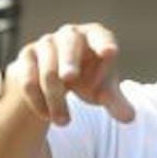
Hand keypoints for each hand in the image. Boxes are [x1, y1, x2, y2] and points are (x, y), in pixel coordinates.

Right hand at [12, 22, 135, 126]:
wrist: (55, 78)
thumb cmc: (88, 78)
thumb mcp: (103, 90)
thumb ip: (116, 102)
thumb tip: (129, 118)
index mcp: (94, 37)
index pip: (100, 36)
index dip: (103, 44)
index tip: (110, 53)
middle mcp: (70, 35)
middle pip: (68, 45)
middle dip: (68, 61)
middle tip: (69, 77)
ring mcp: (46, 43)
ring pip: (48, 71)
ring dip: (56, 100)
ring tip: (64, 122)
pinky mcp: (27, 56)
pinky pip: (29, 80)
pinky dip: (38, 101)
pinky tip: (47, 116)